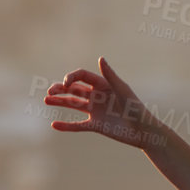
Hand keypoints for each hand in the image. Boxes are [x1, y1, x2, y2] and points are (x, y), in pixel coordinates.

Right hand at [42, 57, 163, 150]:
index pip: (82, 76)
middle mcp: (98, 97)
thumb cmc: (136, 108)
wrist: (144, 132)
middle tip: (49, 92)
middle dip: (60, 89)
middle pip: (74, 89)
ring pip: (73, 104)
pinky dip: (66, 126)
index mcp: (103, 85)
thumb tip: (100, 58)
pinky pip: (77, 126)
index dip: (71, 78)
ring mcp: (96, 111)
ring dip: (60, 102)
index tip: (66, 83)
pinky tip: (54, 125)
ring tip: (46, 100)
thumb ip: (110, 76)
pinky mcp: (96, 126)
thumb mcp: (122, 91)